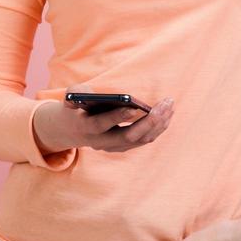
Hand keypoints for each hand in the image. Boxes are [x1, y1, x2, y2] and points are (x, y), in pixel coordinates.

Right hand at [34, 97, 174, 153]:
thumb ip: (75, 93)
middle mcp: (102, 142)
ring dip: (158, 124)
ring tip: (169, 105)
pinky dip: (158, 127)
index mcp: (87, 128)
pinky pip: (145, 139)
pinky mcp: (125, 146)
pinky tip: (167, 113)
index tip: (134, 108)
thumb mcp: (70, 97)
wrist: (73, 130)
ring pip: (141, 139)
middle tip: (165, 105)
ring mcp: (114, 146)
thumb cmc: (75, 107)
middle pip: (128, 137)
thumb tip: (86, 95)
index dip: (118, 117)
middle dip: (149, 122)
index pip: (103, 125)